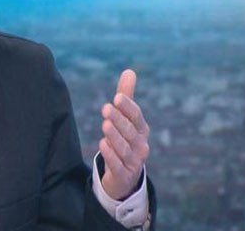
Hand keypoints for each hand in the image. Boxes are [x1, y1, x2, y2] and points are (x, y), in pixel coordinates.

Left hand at [99, 69, 150, 199]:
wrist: (124, 175)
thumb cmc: (125, 140)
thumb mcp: (125, 119)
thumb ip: (126, 96)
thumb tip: (129, 70)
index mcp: (141, 130)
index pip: (136, 116)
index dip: (128, 107)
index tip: (117, 97)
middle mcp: (141, 145)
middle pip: (130, 132)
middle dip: (119, 120)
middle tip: (106, 108)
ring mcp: (134, 162)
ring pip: (125, 148)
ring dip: (115, 136)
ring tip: (104, 125)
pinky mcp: (124, 174)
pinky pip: (118, 165)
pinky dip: (111, 155)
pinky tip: (102, 145)